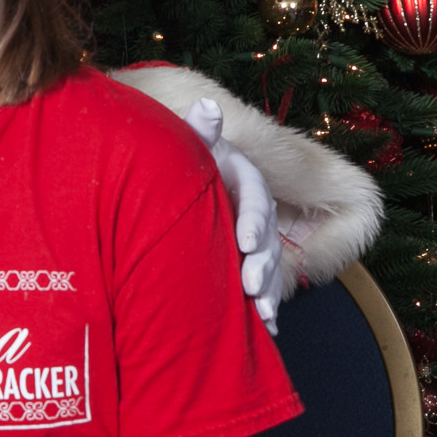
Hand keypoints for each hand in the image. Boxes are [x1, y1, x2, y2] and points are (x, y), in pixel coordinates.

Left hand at [182, 98, 284, 334]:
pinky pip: (262, 286)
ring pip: (268, 264)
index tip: (243, 239)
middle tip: (250, 286)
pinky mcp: (244, 261)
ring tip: (263, 315)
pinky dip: (265, 306)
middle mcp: (252, 208)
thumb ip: (198, 132)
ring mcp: (252, 237)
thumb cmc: (178, 164)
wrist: (167, 186)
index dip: (252, 218)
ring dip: (269, 290)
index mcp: (241, 178)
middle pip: (266, 236)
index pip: (254, 196)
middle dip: (262, 262)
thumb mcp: (187, 147)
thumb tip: (207, 106)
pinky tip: (266, 330)